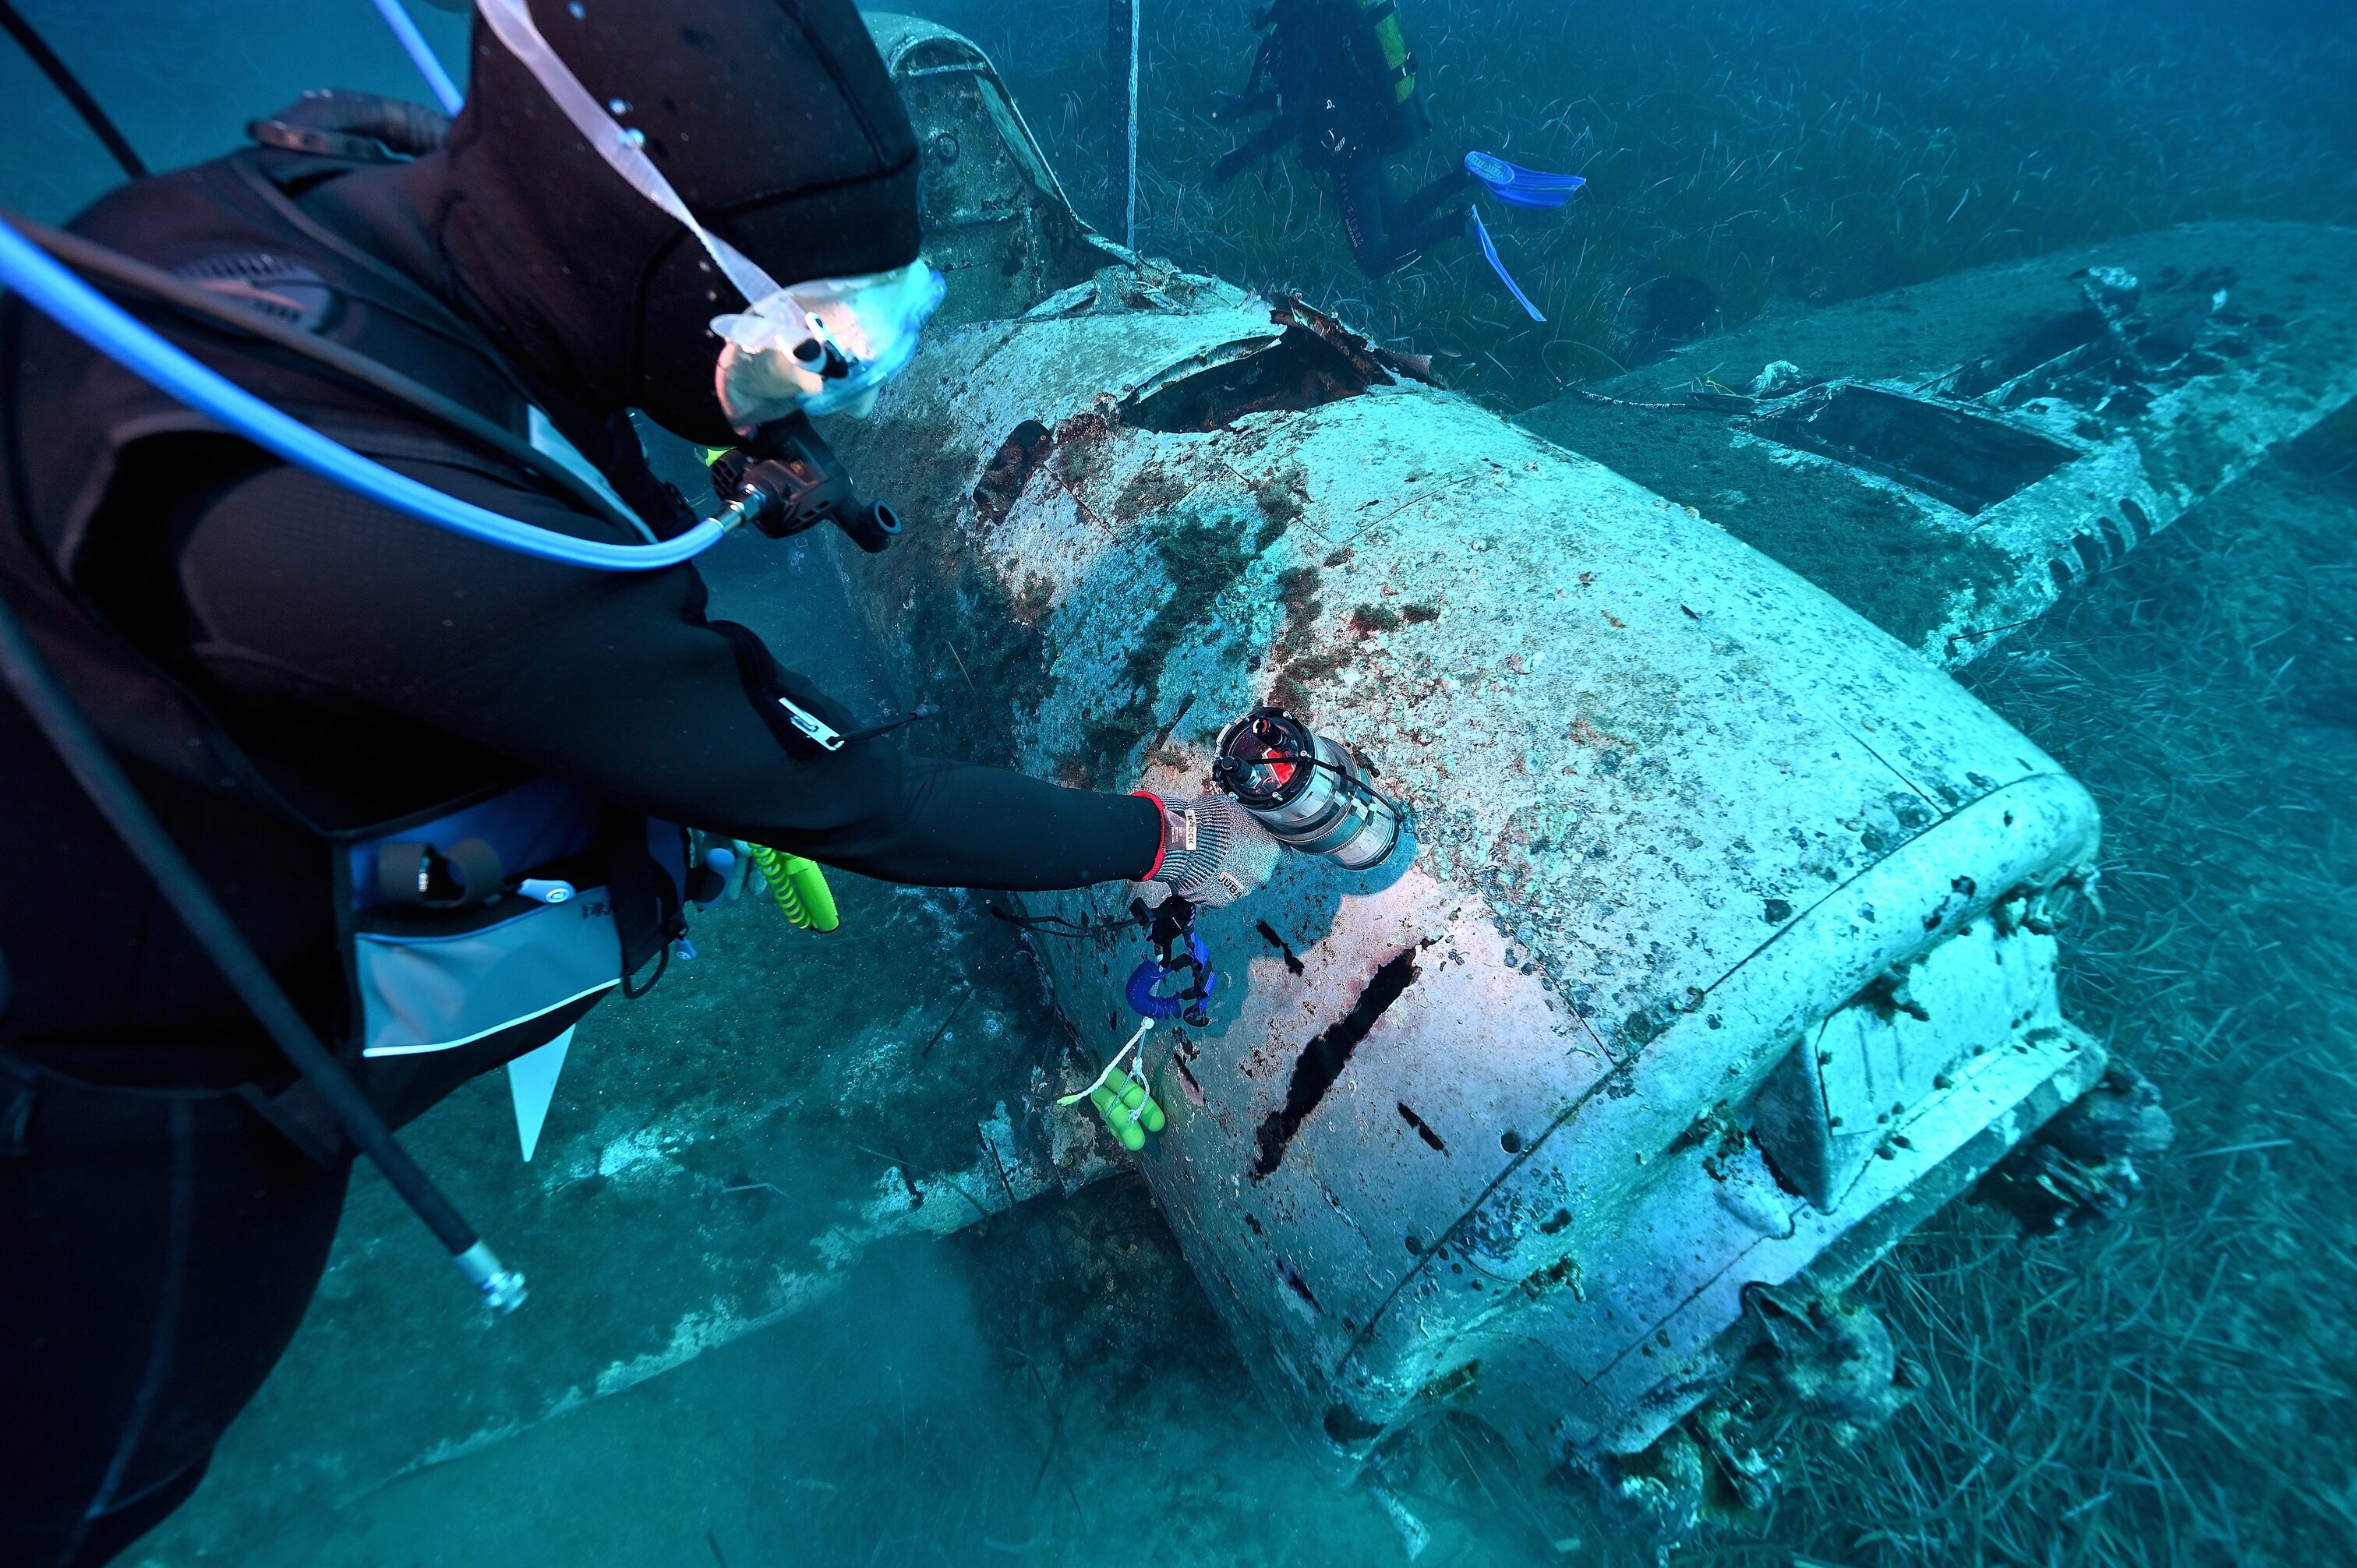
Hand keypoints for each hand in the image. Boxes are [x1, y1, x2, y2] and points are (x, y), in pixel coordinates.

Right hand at [1148, 793, 1278, 906]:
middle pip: (1260, 870)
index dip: (1272, 851)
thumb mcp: (1237, 809)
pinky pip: (1220, 891)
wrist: (1182, 842)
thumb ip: (1249, 821)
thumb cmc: (1211, 821)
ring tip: (1211, 859)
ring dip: (1230, 873)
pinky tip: (1202, 870)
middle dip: (1247, 861)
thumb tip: (1248, 818)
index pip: (1286, 857)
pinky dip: (1213, 883)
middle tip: (1230, 849)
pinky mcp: (1219, 900)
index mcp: (1271, 852)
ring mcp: (1240, 890)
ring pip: (1240, 882)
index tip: (1263, 846)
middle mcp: (1260, 875)